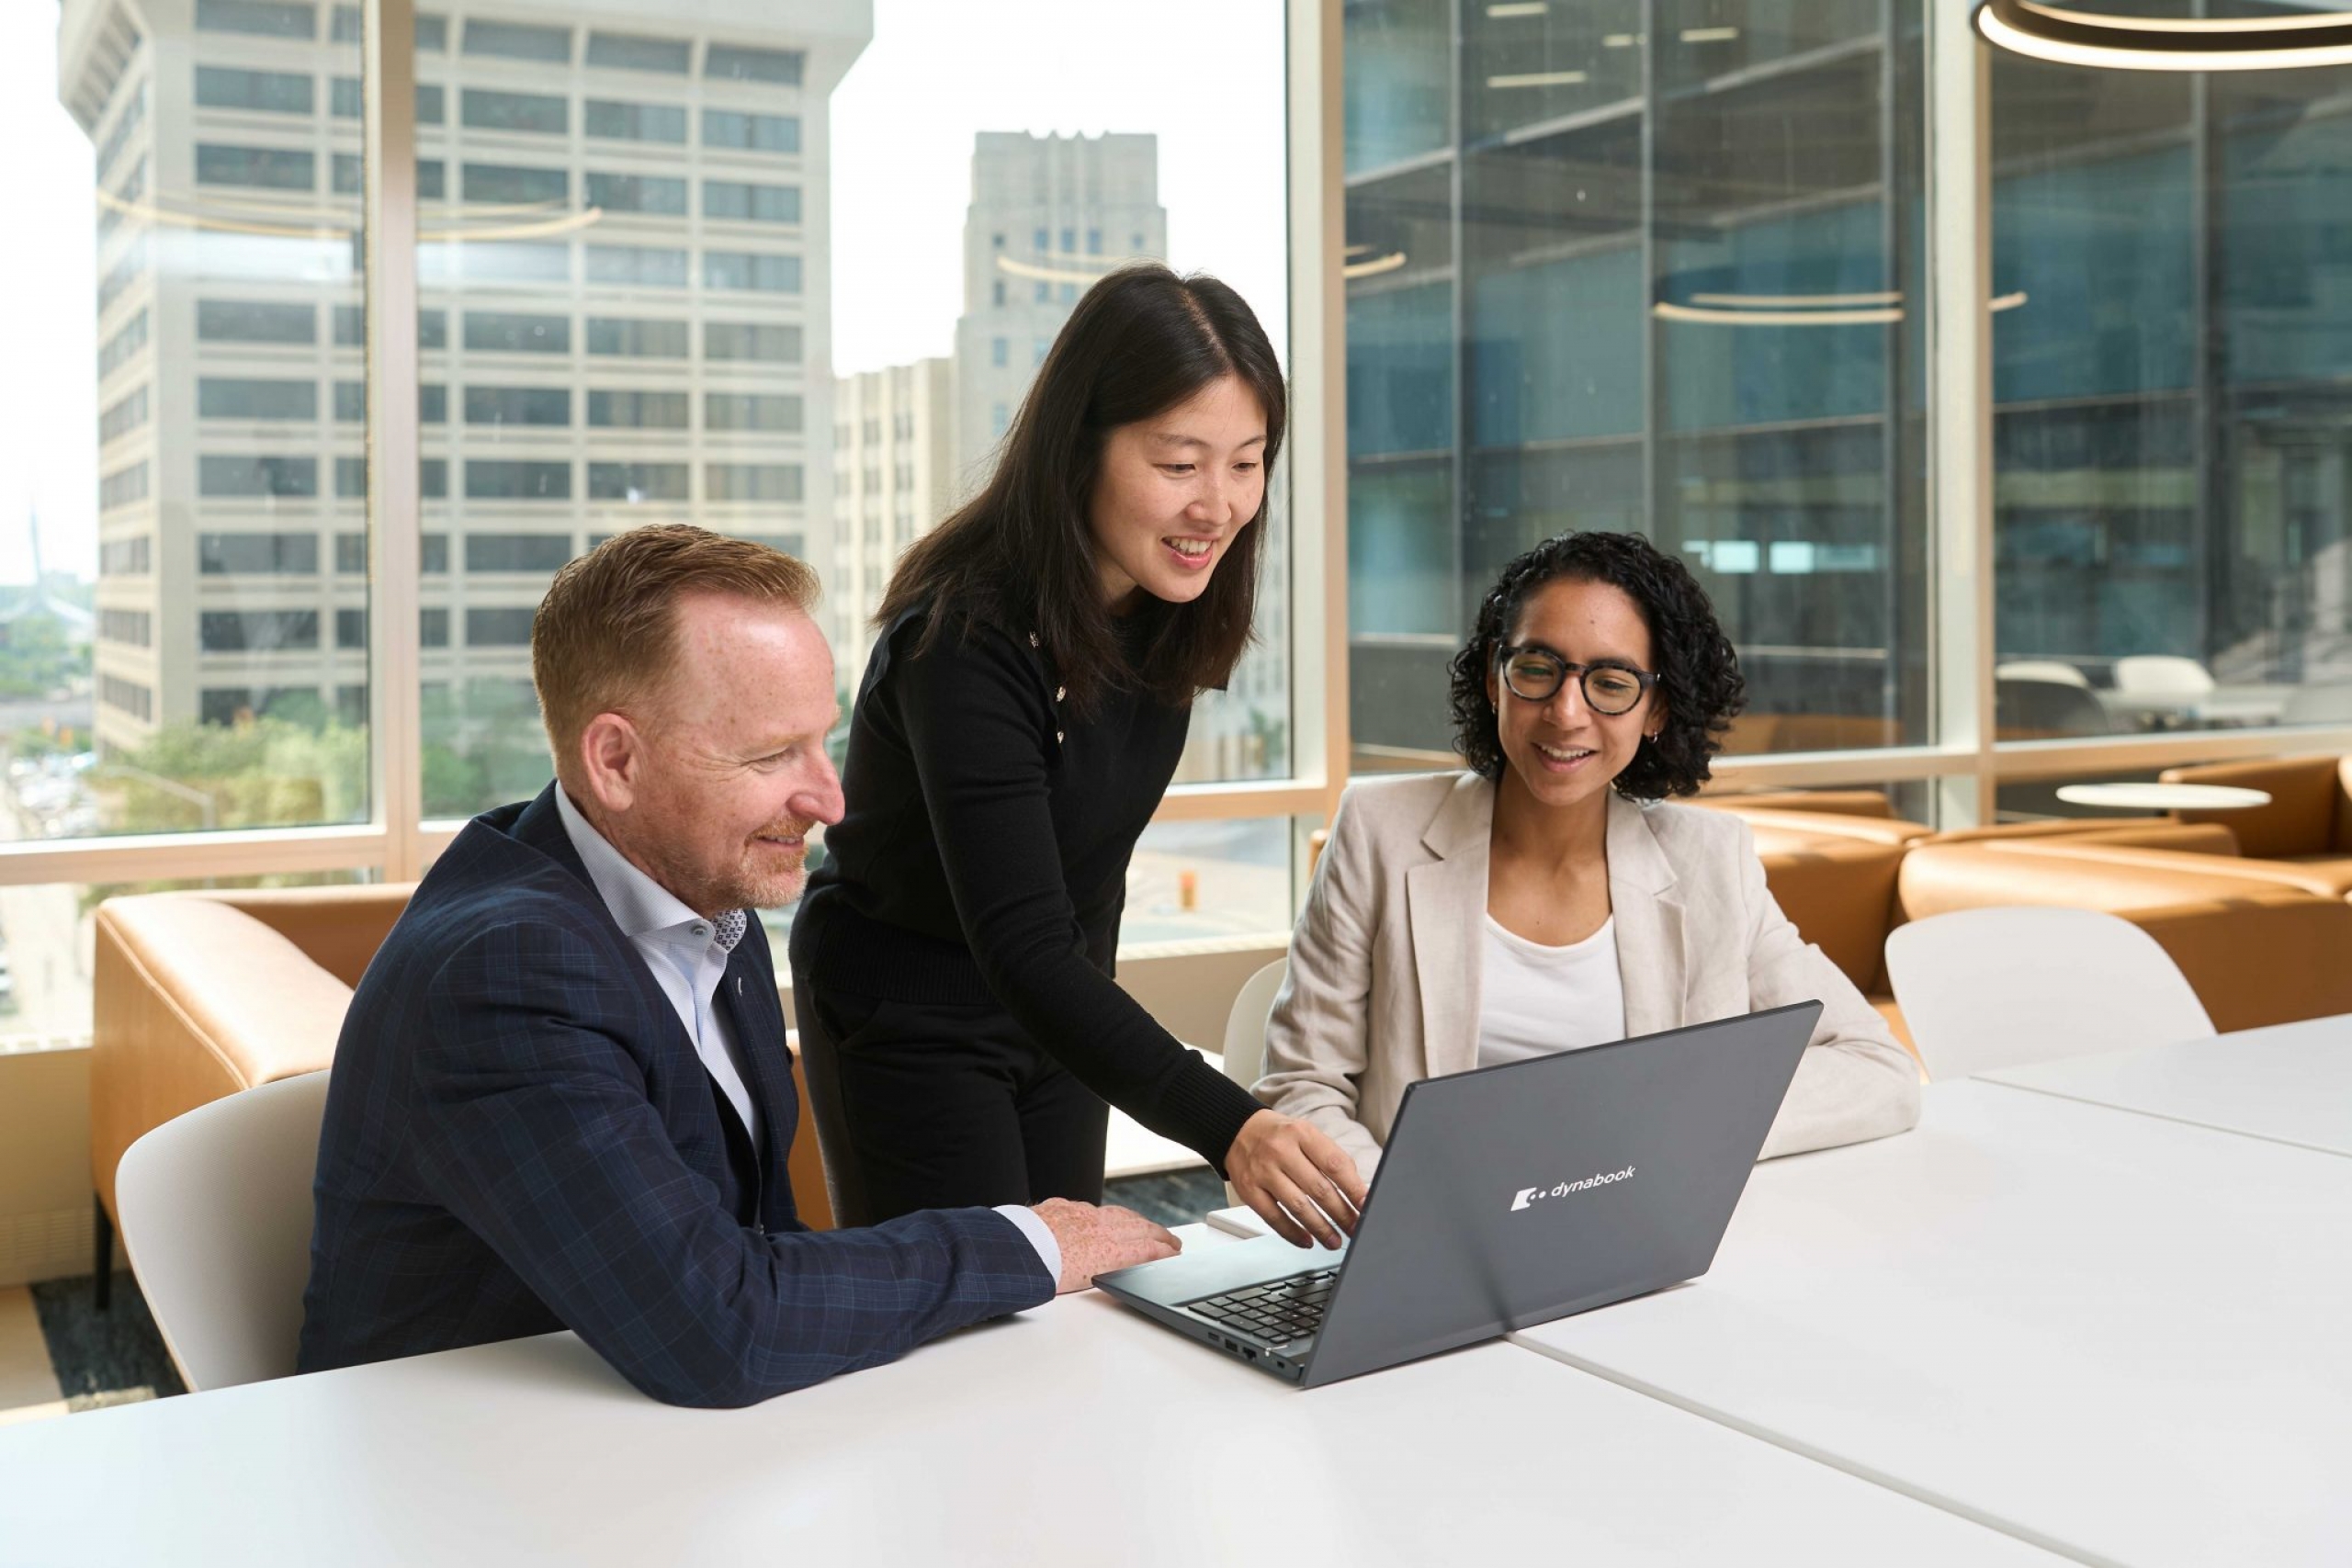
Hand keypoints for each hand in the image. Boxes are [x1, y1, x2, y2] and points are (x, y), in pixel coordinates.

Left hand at [1031, 1198, 1180, 1293]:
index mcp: (1109, 1250)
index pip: (1147, 1248)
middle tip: (1171, 1240)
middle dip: (1159, 1234)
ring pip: (1118, 1214)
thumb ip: (1101, 1272)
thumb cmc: (1041, 1274)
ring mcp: (1081, 1215)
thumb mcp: (1080, 1284)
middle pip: (1139, 1227)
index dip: (1164, 1251)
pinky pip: (1089, 1208)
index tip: (1175, 1254)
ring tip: (1145, 1226)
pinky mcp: (1062, 1207)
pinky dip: (1103, 1214)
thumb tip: (1108, 1270)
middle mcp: (1100, 1228)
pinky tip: (1102, 1217)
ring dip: (1136, 1220)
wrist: (1012, 1251)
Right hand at [1225, 1110, 1367, 1249]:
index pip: (1335, 1164)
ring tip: (1334, 1241)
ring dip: (1320, 1228)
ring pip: (1298, 1207)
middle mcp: (1282, 1151)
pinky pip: (1274, 1218)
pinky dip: (1293, 1233)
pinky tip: (1307, 1240)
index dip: (1354, 1188)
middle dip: (1341, 1214)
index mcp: (1302, 1134)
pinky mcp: (1249, 1190)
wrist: (1238, 1131)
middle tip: (1354, 1228)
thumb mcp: (1306, 1134)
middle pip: (1319, 1189)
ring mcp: (1263, 1172)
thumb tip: (1356, 1192)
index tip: (1366, 1205)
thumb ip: (1329, 1158)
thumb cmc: (1279, 1136)